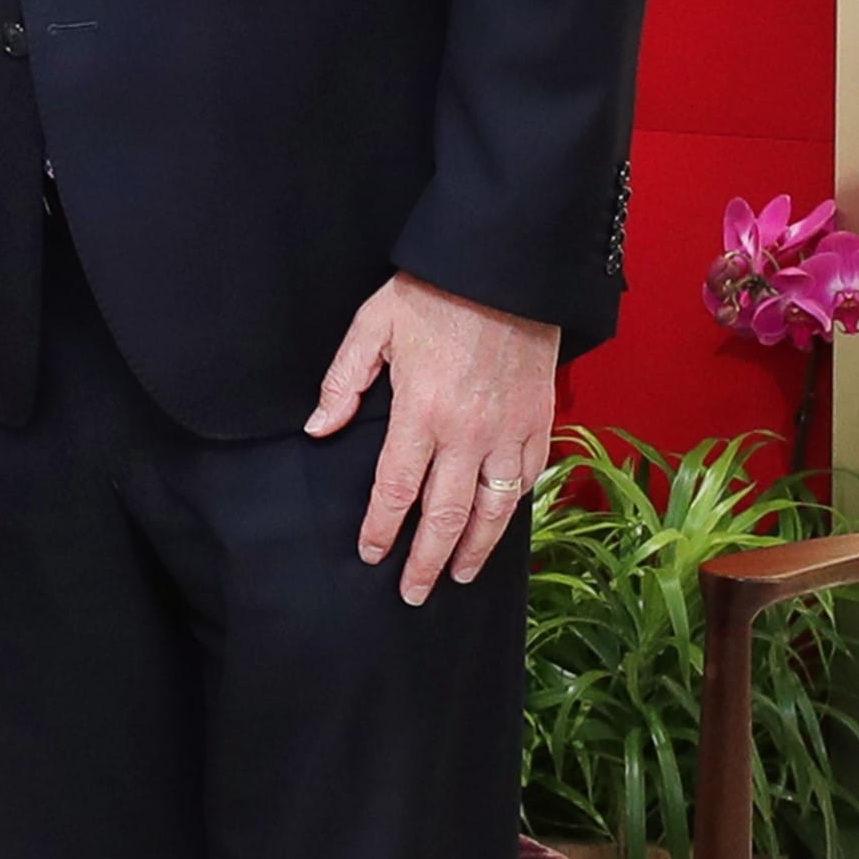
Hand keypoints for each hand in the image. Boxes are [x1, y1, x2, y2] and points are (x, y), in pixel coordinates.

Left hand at [303, 275, 558, 605]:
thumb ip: (343, 381)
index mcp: (420, 411)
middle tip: (415, 591)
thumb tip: (319, 428)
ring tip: (461, 575)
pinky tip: (500, 523)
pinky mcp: (539, 419)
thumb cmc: (435, 292)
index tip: (372, 554)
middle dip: (428, 560)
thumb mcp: (372, 325)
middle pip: (446, 515)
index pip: (396, 489)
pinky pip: (529, 477)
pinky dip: (514, 506)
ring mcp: (509, 429)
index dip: (382, 529)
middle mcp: (467, 431)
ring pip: (493, 508)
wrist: (505, 266)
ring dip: (476, 548)